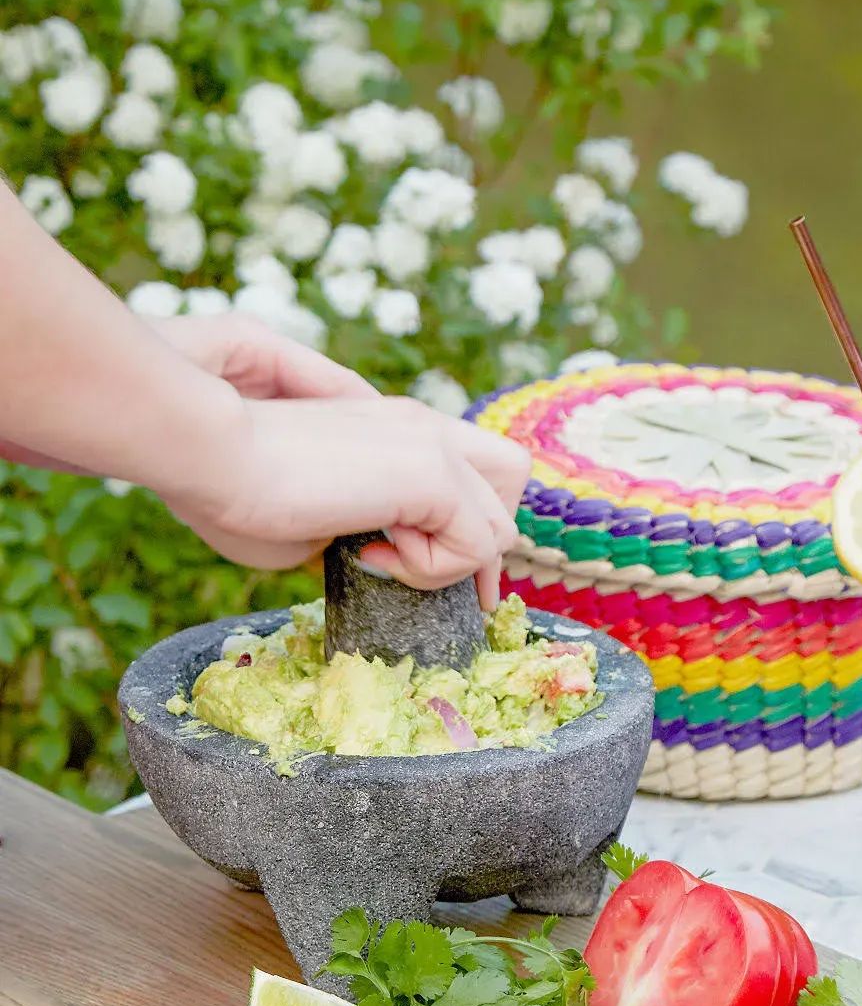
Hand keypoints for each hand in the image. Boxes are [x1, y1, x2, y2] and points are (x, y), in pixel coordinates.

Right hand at [150, 314, 529, 608]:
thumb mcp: (307, 519)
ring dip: (451, 563)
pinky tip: (370, 558)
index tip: (414, 571)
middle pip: (512, 475)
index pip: (476, 469)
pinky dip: (432, 572)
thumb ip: (352, 531)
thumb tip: (372, 553)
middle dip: (482, 540)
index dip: (463, 524)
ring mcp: (433, 444)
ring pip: (502, 521)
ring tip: (381, 562)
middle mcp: (425, 426)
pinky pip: (477, 546)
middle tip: (427, 578)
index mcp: (397, 428)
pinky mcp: (431, 472)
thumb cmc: (232, 487)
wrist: (204, 452)